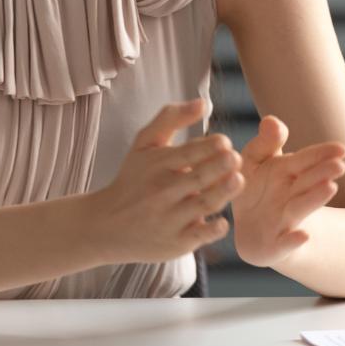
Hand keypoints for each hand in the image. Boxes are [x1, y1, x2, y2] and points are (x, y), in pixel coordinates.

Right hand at [88, 99, 243, 265]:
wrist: (105, 226)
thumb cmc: (132, 179)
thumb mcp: (143, 145)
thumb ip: (171, 118)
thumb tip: (204, 102)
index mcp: (158, 165)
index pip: (187, 153)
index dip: (208, 146)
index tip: (224, 142)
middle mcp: (163, 192)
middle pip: (198, 178)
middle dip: (219, 166)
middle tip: (235, 158)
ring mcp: (170, 219)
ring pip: (202, 205)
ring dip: (222, 193)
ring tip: (238, 180)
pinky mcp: (176, 243)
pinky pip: (199, 235)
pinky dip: (212, 229)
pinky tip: (223, 220)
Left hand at [229, 115, 344, 267]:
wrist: (254, 233)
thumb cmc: (258, 190)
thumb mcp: (256, 162)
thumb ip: (265, 143)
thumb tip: (271, 121)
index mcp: (287, 172)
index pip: (306, 159)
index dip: (322, 154)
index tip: (342, 149)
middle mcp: (290, 196)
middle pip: (307, 182)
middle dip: (322, 173)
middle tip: (339, 165)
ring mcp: (284, 221)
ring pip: (300, 208)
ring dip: (315, 198)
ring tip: (330, 187)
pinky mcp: (275, 246)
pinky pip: (284, 244)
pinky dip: (293, 241)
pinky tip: (303, 235)